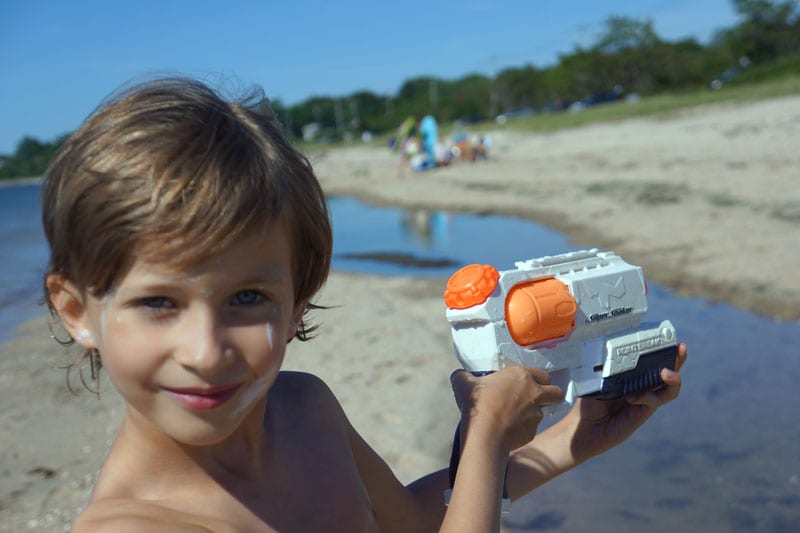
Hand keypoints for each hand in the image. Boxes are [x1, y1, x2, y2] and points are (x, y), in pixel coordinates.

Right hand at [450, 366, 563, 453]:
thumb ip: (463, 376)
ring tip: (515, 416)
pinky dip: (523, 428)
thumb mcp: (463, 383)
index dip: (538, 379)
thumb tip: (459, 375)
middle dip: (550, 395)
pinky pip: (531, 428)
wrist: (484, 433)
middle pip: (556, 392)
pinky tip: (509, 429)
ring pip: (543, 412)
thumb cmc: (477, 404)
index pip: (544, 374)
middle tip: (535, 398)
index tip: (528, 383)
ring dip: (533, 413)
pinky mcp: (532, 431)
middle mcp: (534, 393)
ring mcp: (536, 414)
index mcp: (522, 375)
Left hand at [566, 342, 686, 462]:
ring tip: (666, 373)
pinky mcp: (644, 412)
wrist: (584, 428)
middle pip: (666, 370)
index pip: (649, 358)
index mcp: (629, 373)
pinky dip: (648, 397)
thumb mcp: (597, 380)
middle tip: (681, 348)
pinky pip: (655, 401)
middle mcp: (641, 384)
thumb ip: (609, 368)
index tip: (668, 338)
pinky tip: (633, 397)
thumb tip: (618, 351)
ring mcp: (645, 398)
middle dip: (676, 358)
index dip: (660, 349)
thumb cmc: (587, 401)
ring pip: (668, 388)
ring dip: (672, 378)